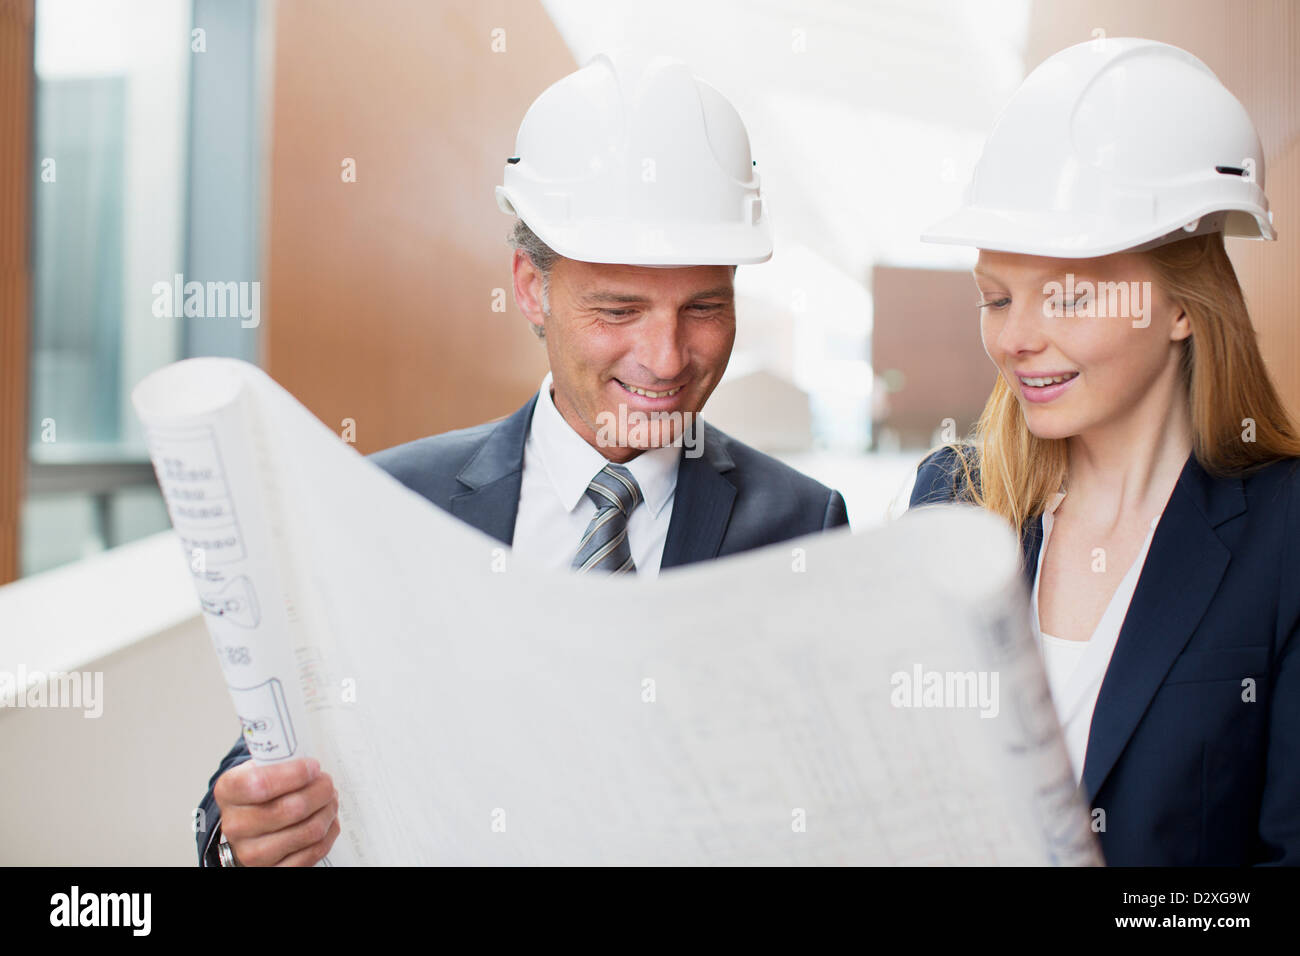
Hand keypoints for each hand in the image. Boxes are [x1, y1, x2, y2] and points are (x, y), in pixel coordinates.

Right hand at [213, 757, 339, 865]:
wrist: (247, 824)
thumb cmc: (259, 791)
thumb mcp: (258, 767)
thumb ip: (278, 758)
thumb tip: (307, 746)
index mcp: (229, 791)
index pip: (260, 784)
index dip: (294, 774)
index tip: (314, 767)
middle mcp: (235, 825)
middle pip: (291, 809)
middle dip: (320, 791)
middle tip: (327, 783)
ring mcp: (252, 853)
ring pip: (308, 831)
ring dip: (328, 811)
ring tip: (329, 799)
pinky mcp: (273, 869)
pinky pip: (313, 852)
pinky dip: (328, 834)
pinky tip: (326, 821)